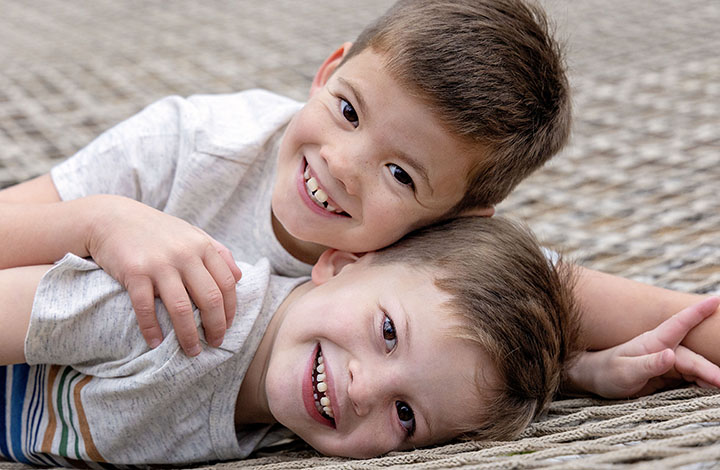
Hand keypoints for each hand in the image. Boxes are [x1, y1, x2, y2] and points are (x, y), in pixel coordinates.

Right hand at [85, 195, 241, 355]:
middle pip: (210, 299)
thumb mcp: (192, 234)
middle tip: (215, 343)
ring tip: (192, 350)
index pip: (226, 283)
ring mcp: (159, 264)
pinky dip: (152, 329)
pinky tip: (155, 343)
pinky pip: (146, 307)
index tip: (228, 326)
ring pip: (182, 308)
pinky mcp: (134, 273)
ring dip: (188, 335)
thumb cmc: (157, 230)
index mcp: (202, 246)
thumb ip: (218, 252)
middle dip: (216, 326)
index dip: (230, 309)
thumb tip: (239, 277)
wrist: (113, 218)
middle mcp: (184, 255)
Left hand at [568, 297, 719, 397]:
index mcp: (653, 342)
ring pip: (694, 368)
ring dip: (709, 377)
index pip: (679, 324)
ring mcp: (667, 362)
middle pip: (693, 358)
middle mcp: (664, 349)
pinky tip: (709, 389)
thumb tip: (671, 356)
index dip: (698, 311)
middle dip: (710, 369)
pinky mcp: (667, 374)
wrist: (595, 378)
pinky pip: (689, 377)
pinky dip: (701, 383)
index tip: (716, 299)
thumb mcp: (625, 371)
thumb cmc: (607, 372)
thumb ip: (648, 364)